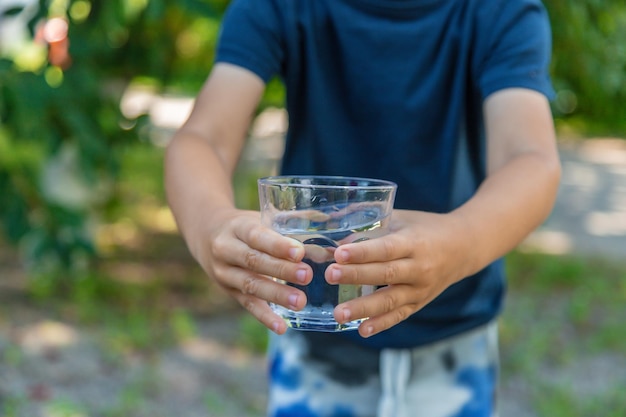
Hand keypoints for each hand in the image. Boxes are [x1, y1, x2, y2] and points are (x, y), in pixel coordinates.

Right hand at [192, 208, 312, 333]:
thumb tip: (331, 233)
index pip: (257, 236)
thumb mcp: (261, 218)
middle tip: (307, 276)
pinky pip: (247, 305)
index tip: (300, 252)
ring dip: (276, 294)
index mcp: (237, 227)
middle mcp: (226, 250)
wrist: (206, 234)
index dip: (277, 245)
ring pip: (250, 285)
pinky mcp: (228, 292)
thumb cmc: (246, 226)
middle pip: (253, 261)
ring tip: (300, 302)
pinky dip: (264, 316)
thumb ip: (293, 226)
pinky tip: (281, 327)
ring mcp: (224, 273)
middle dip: (281, 270)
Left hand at [325, 209, 473, 337]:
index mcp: (413, 242)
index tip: (339, 253)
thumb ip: (371, 225)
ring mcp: (420, 289)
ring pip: (390, 300)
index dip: (363, 252)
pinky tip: (362, 330)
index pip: (386, 248)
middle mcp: (419, 267)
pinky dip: (381, 324)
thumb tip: (335, 235)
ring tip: (339, 313)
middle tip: (330, 275)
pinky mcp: (419, 304)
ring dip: (363, 308)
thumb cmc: (424, 229)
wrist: (463, 248)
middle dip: (356, 276)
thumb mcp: (401, 219)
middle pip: (385, 274)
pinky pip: (399, 315)